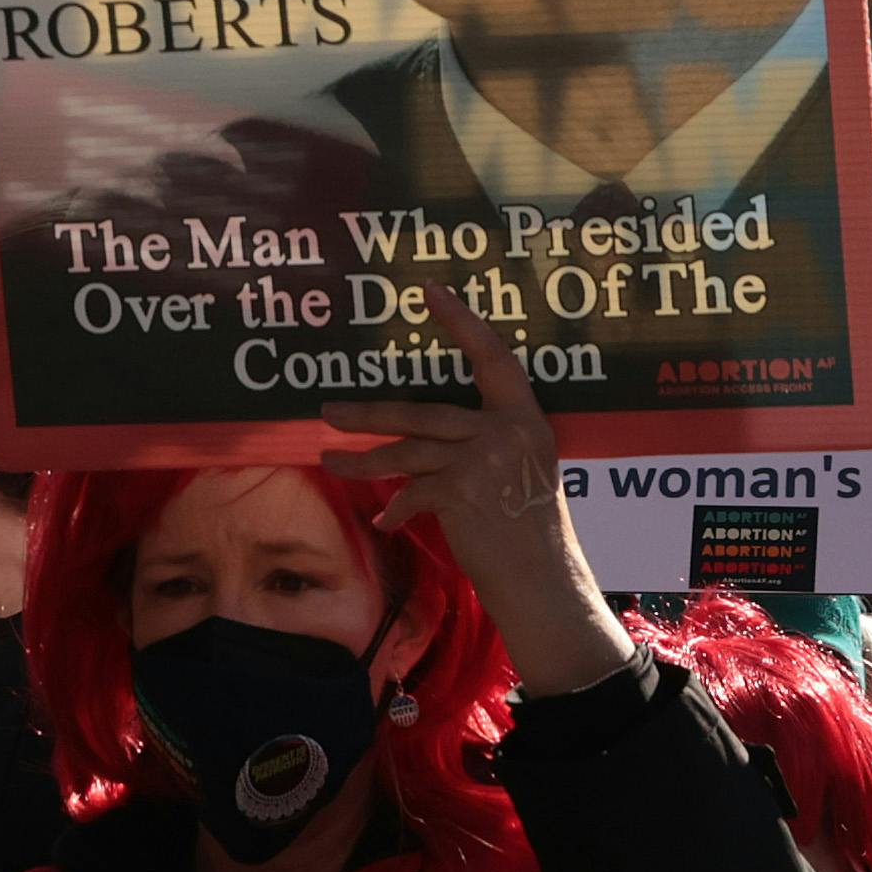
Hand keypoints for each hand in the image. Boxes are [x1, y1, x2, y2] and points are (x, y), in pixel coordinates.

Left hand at [323, 286, 624, 698]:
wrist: (544, 580)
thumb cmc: (532, 531)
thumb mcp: (524, 472)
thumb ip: (486, 444)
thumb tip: (427, 438)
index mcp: (527, 418)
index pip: (494, 357)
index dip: (462, 322)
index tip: (430, 292)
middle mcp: (506, 431)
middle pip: (424, 412)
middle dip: (370, 413)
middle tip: (328, 411)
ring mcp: (482, 459)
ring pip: (407, 451)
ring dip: (363, 458)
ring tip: (329, 460)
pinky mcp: (460, 491)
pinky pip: (412, 491)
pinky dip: (396, 507)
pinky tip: (384, 520)